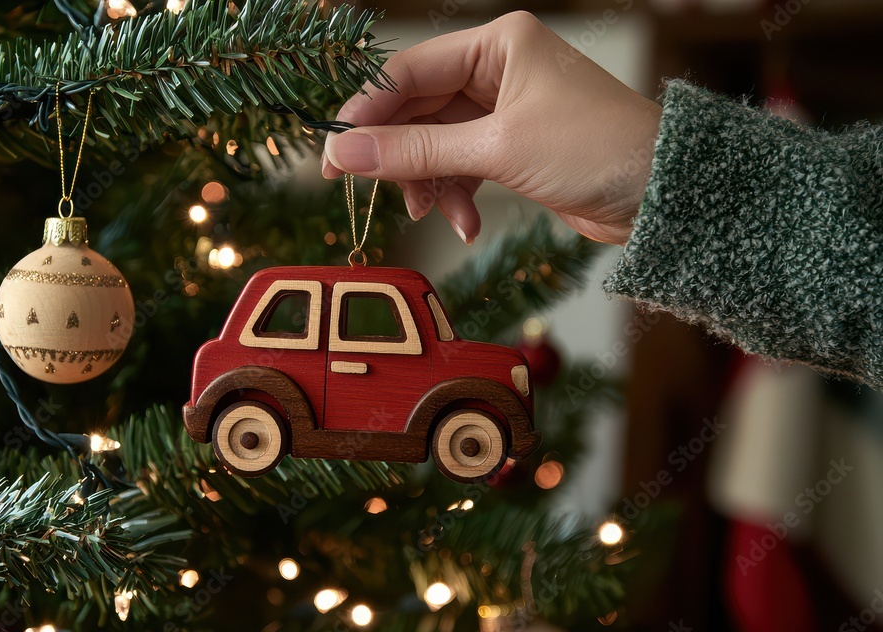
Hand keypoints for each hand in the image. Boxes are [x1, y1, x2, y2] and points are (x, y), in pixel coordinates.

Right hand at [321, 11, 661, 244]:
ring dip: (428, 182)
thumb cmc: (597, 151)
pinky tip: (466, 224)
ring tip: (432, 213)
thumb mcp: (498, 149)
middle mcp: (499, 70)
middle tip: (360, 189)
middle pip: (418, 111)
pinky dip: (457, 195)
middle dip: (398, 156)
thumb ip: (416, 152)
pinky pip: (463, 167)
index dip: (366, 113)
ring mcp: (505, 110)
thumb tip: (346, 152)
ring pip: (437, 144)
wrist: (662, 196)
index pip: (408, 72)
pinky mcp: (513, 148)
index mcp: (498, 44)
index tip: (332, 153)